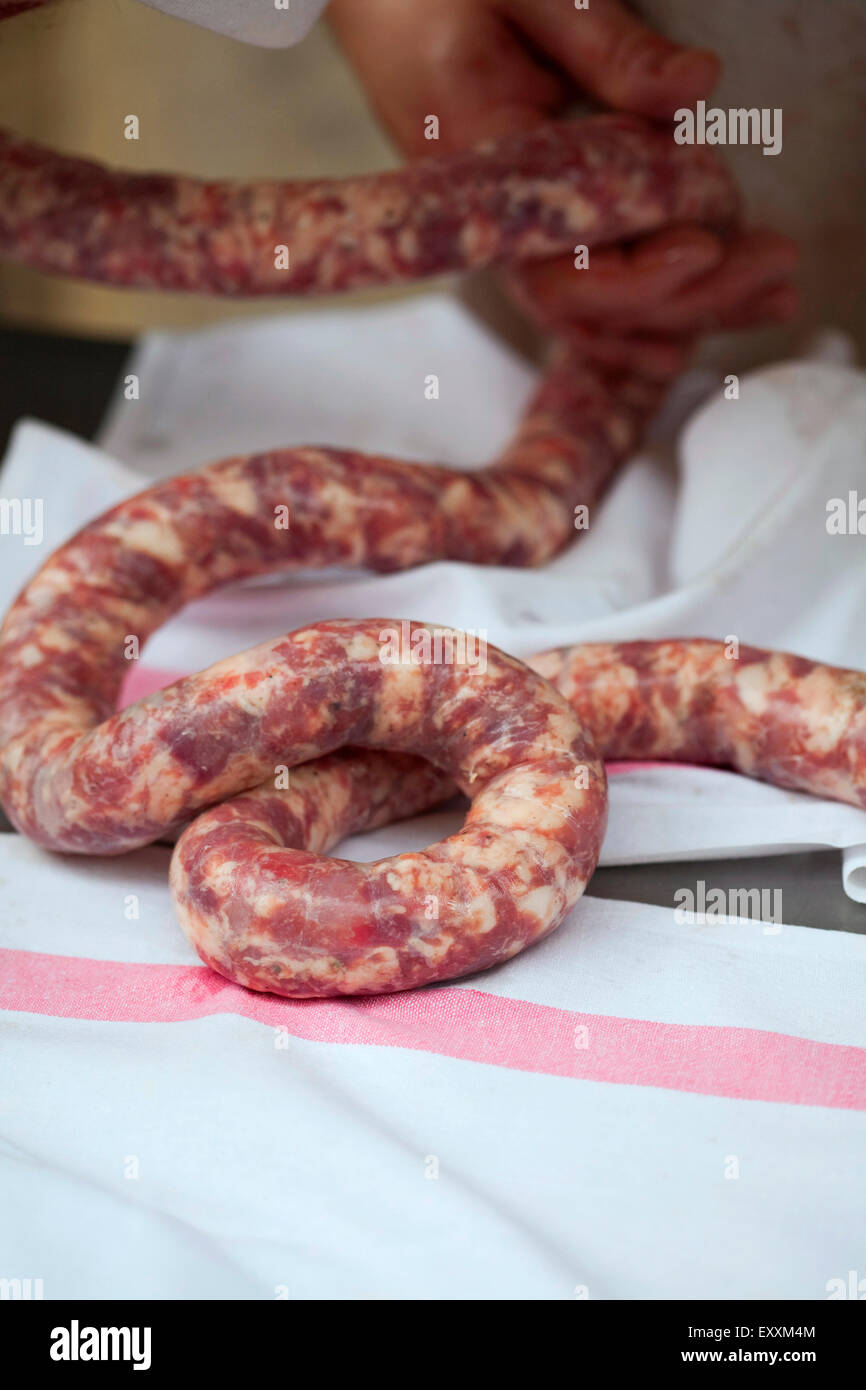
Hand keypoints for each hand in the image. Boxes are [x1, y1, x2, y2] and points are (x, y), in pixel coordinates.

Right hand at [331, 0, 799, 345]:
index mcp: (483, 171)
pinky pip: (584, 296)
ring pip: (597, 310)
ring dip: (685, 312)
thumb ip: (610, 49)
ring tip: (767, 297)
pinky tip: (688, 333)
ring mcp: (510, 236)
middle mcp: (495, 224)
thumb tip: (695, 89)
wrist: (378, 9)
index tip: (703, 245)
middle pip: (593, 304)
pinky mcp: (528, 231)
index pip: (558, 267)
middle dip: (690, 297)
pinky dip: (641, 316)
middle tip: (773, 265)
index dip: (637, 276)